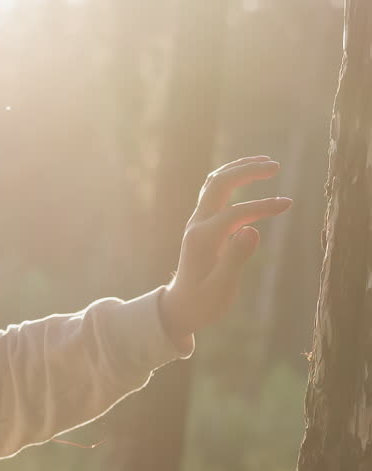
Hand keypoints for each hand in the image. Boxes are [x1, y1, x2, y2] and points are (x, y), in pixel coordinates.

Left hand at [159, 156, 292, 350]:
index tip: (287, 204)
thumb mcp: (222, 289)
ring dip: (238, 169)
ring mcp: (198, 222)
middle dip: (246, 171)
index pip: (235, 212)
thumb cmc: (203, 303)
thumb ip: (236, 259)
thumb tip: (252, 229)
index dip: (262, 206)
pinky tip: (251, 177)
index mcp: (202, 240)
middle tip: (275, 166)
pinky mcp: (203, 224)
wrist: (181, 307)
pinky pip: (216, 192)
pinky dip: (234, 179)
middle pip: (219, 183)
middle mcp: (197, 225)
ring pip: (215, 183)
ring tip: (266, 163)